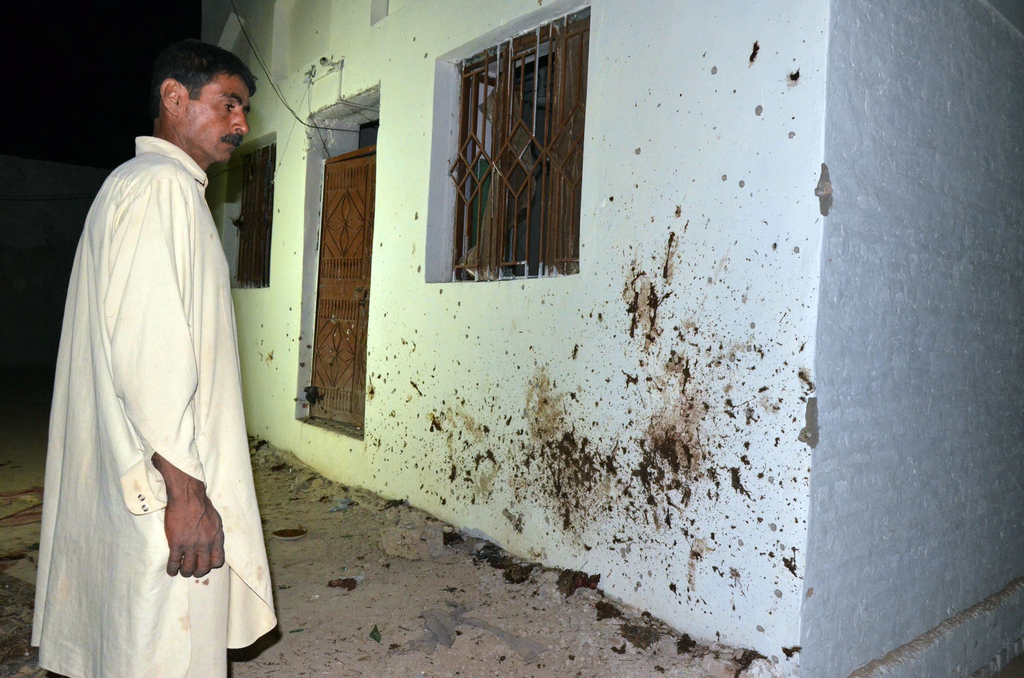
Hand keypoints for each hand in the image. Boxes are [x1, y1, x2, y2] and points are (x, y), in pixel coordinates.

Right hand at [151, 453, 224, 577]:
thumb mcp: (216, 520)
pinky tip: (171, 571)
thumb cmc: (202, 505)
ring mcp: (190, 546)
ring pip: (188, 568)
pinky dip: (172, 569)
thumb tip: (213, 543)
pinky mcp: (176, 544)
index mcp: (217, 538)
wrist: (187, 497)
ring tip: (182, 571)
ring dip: (185, 572)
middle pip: (203, 568)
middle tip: (193, 571)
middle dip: (198, 572)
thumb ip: (215, 534)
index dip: (211, 565)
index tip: (206, 564)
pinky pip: (174, 563)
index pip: (218, 561)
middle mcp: (205, 544)